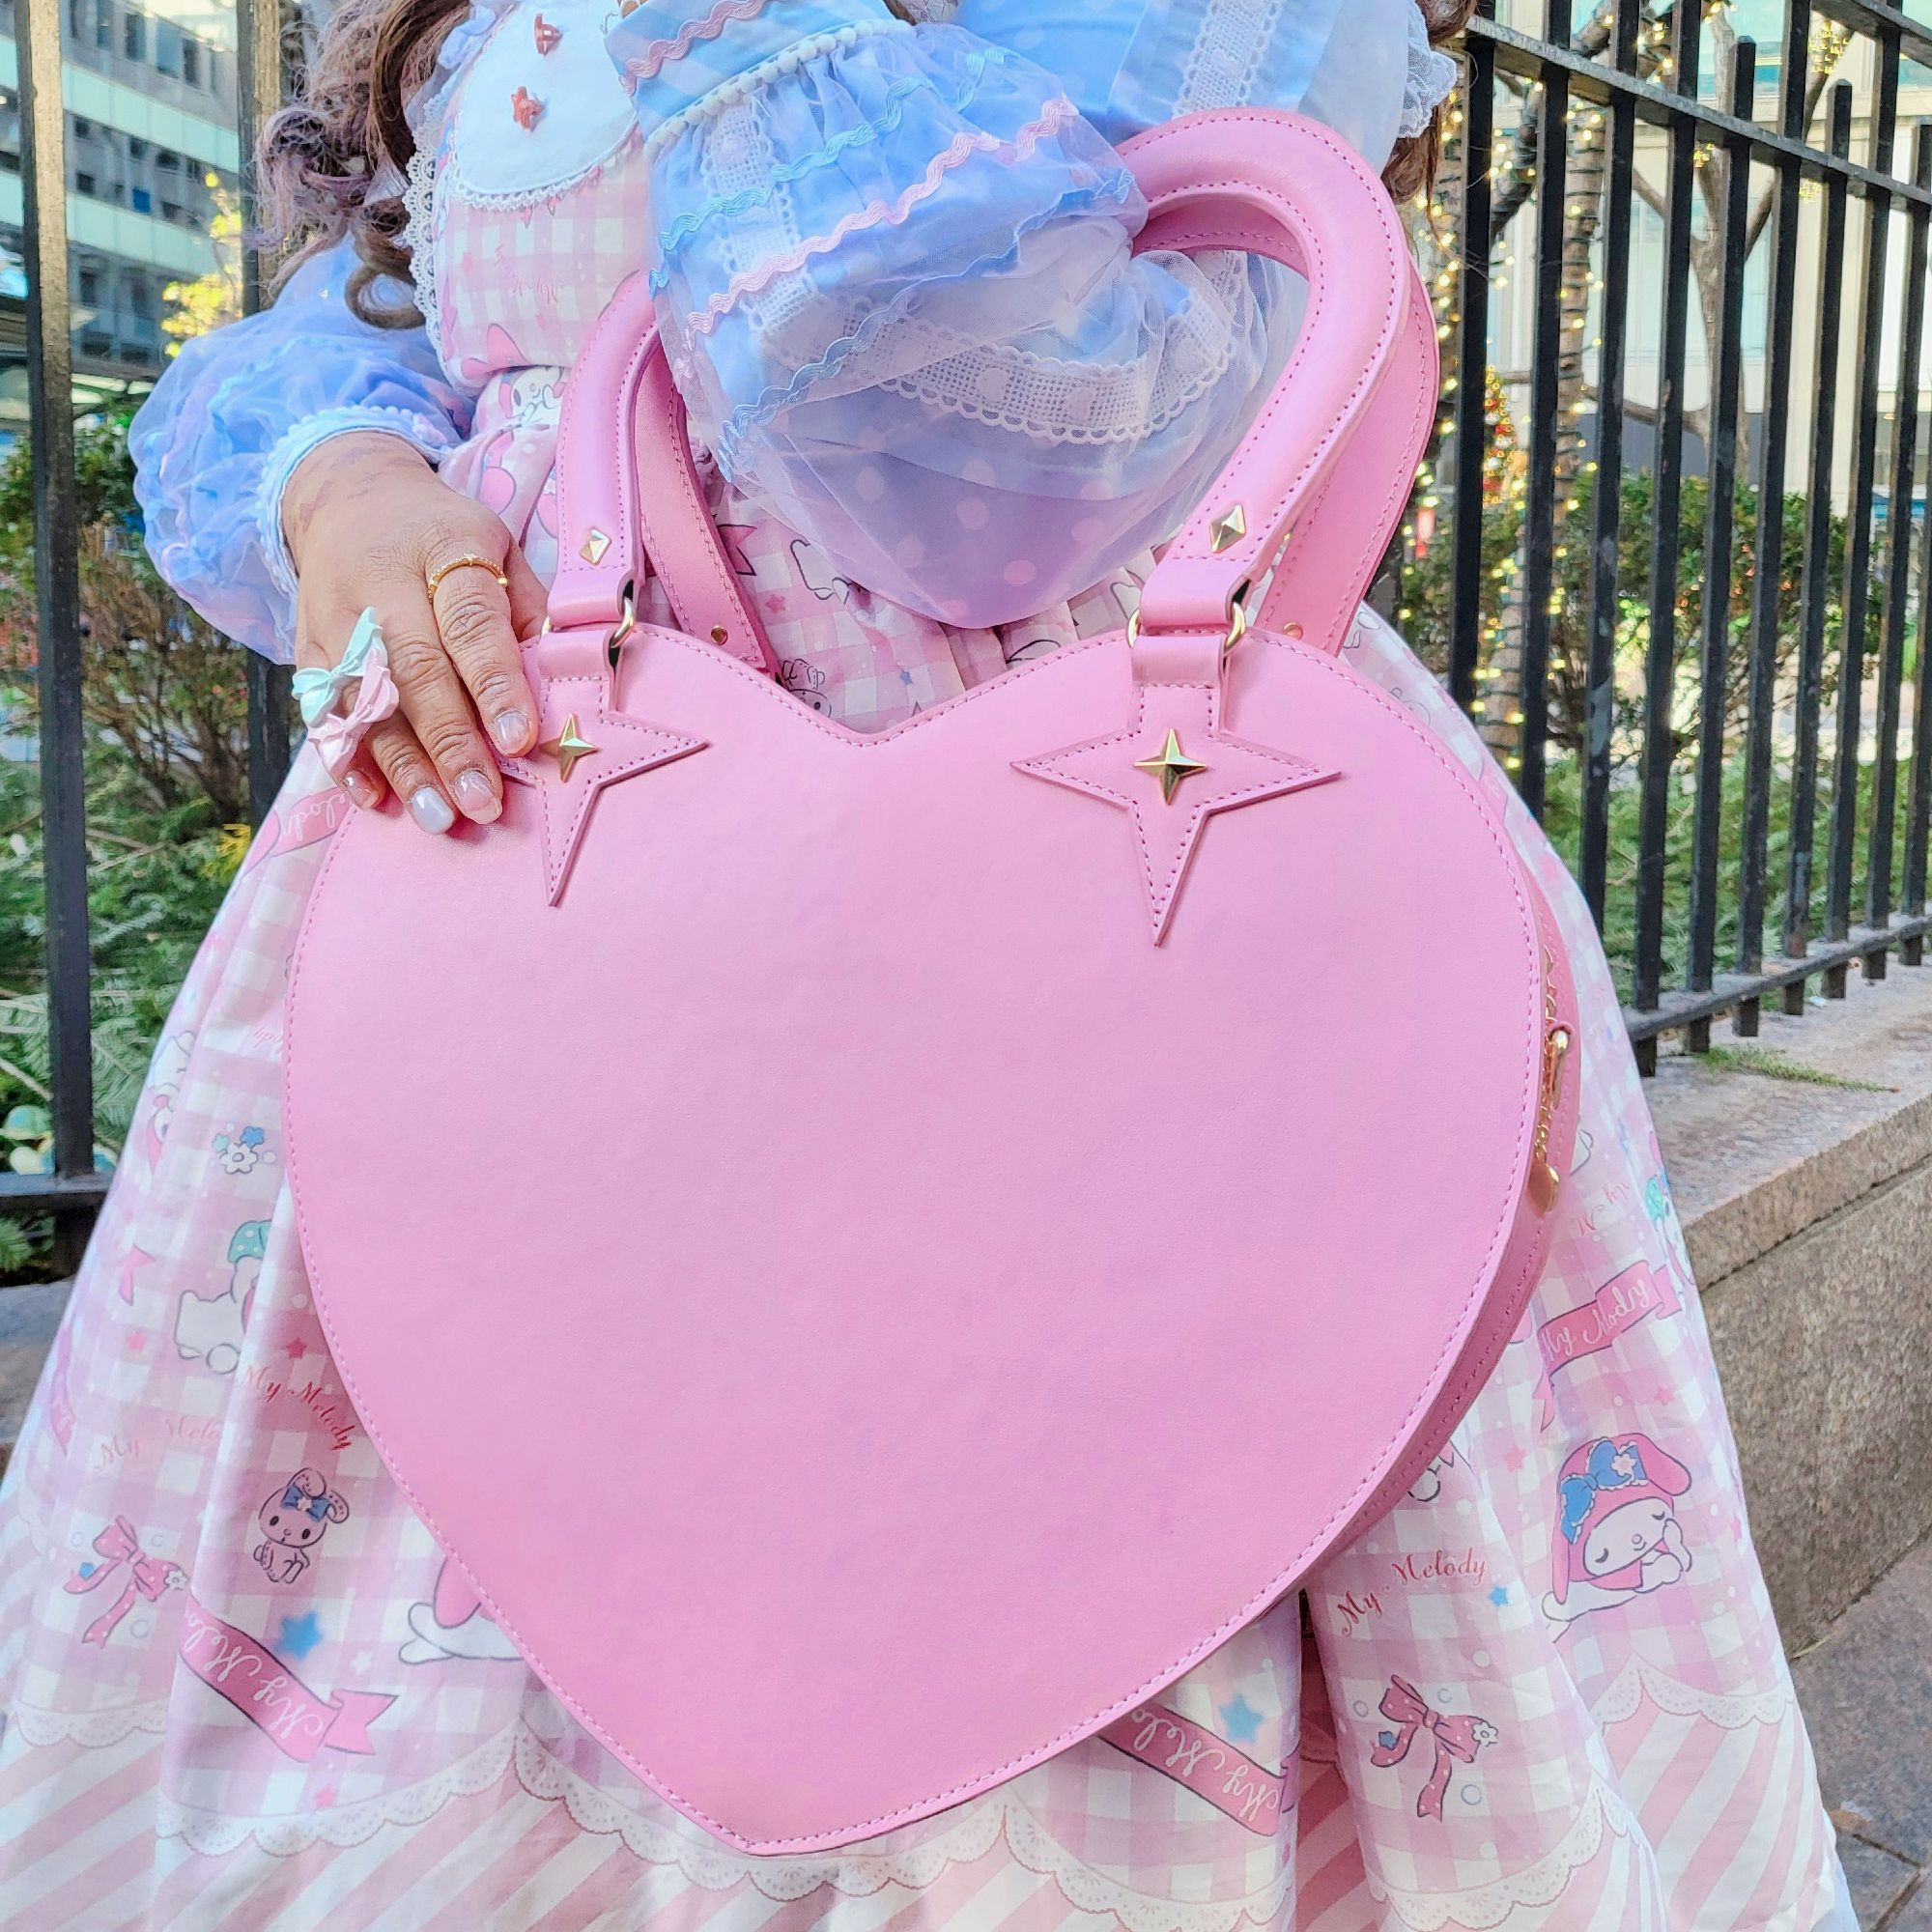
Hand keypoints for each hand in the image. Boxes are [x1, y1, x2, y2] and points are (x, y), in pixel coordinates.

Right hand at [283, 432, 547, 830]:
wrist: (350, 499)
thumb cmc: (447, 539)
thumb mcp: (501, 550)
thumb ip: (530, 616)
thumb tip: (563, 690)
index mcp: (445, 549)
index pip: (470, 621)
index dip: (494, 683)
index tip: (520, 740)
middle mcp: (381, 584)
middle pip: (413, 669)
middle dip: (450, 742)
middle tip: (483, 800)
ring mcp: (335, 618)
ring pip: (365, 700)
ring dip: (402, 765)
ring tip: (439, 817)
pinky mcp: (306, 648)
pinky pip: (323, 710)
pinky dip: (347, 760)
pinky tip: (377, 801)